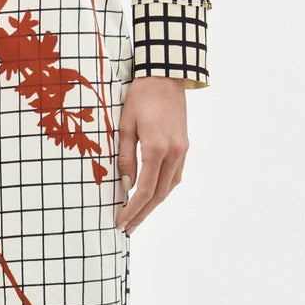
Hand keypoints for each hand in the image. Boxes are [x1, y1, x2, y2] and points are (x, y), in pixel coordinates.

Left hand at [115, 76, 188, 233]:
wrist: (165, 76)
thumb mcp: (125, 126)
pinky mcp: (184, 146)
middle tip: (128, 228)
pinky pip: (175, 176)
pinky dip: (162, 189)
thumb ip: (125, 157)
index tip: (120, 221)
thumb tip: (126, 184)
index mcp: (157, 148)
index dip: (131, 208)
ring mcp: (182, 150)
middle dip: (142, 214)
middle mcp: (174, 153)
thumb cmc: (140, 97)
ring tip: (138, 216)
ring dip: (153, 204)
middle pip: (158, 194)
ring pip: (169, 187)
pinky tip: (152, 195)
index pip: (144, 189)